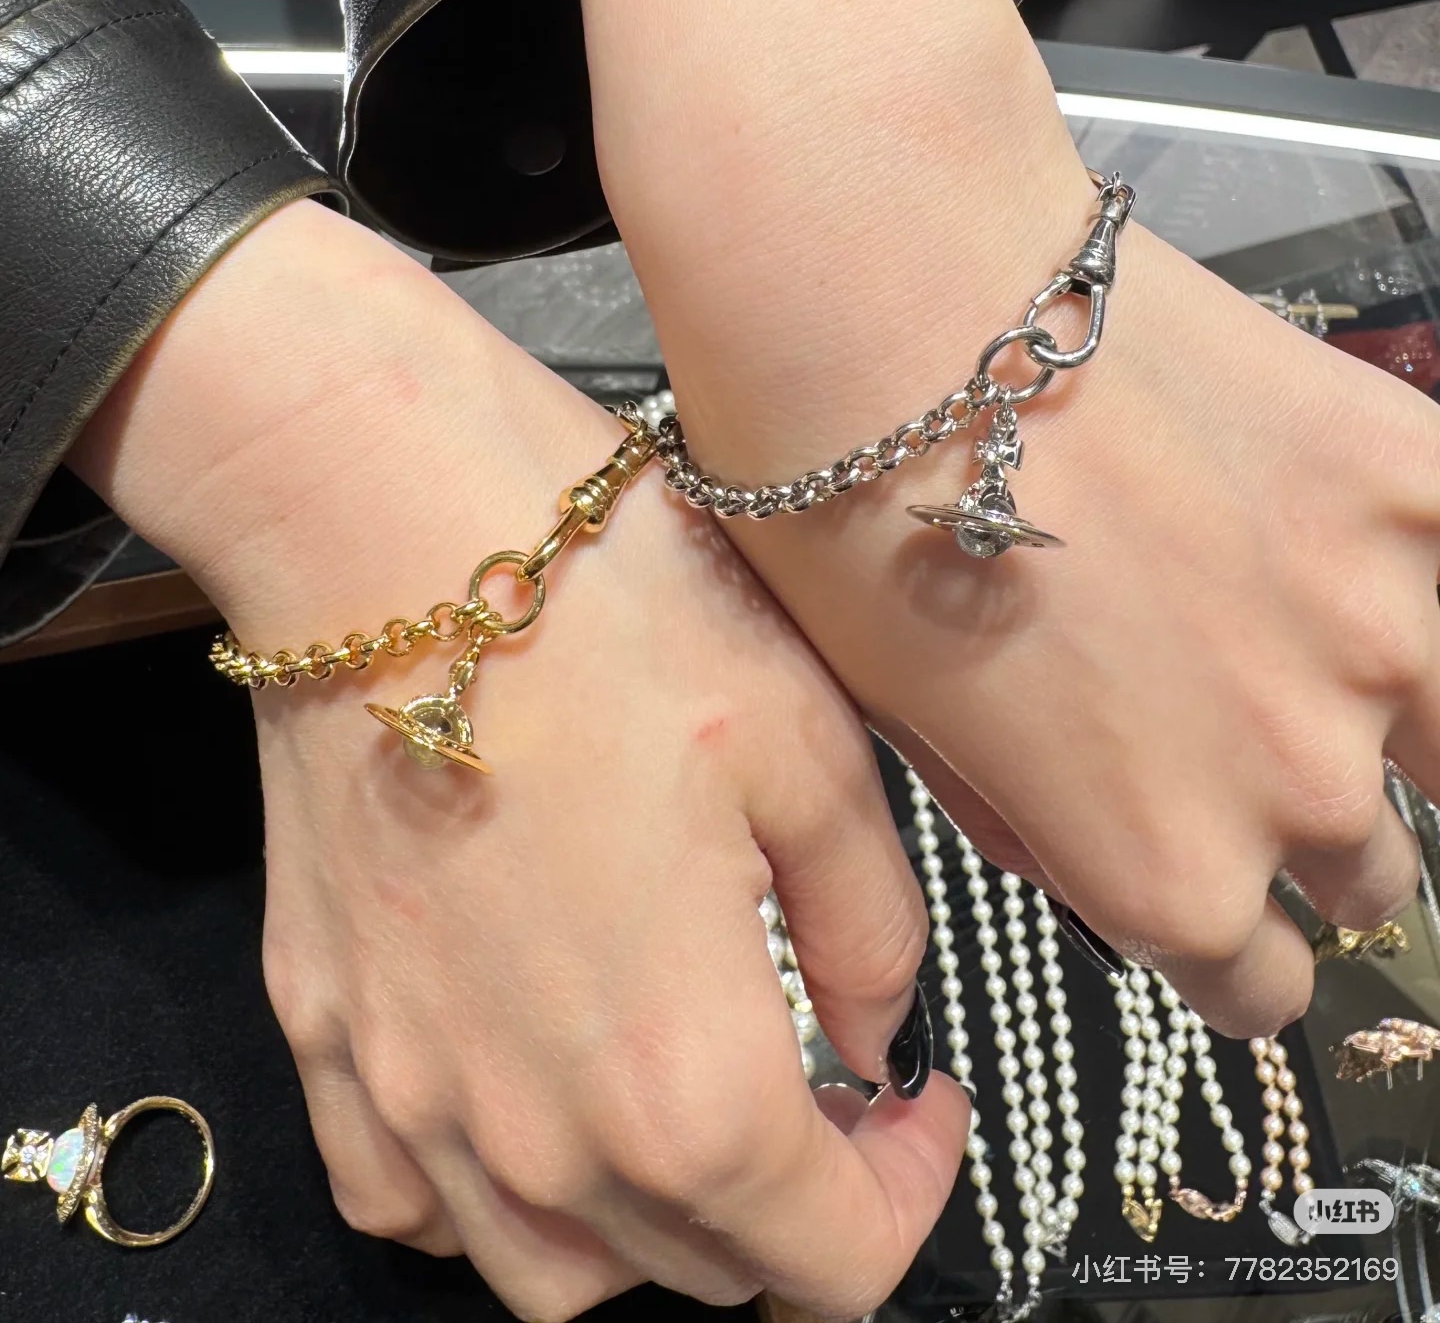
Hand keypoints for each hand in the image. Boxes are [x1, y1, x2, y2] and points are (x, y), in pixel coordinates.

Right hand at [72, 201, 966, 1320]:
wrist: (388, 523)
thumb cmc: (613, 615)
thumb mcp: (813, 748)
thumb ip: (871, 932)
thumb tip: (874, 1043)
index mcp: (687, 1080)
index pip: (836, 1263)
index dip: (909, 1193)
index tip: (921, 1097)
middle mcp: (536, 1133)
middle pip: (702, 1272)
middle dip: (793, 1200)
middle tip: (822, 1074)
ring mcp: (409, 1090)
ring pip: (552, 1272)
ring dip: (650, 1227)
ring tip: (684, 1101)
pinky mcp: (322, 1025)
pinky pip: (401, 1198)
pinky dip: (485, 1198)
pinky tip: (528, 1097)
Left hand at [579, 0, 1437, 1039]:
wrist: (900, 304)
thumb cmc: (857, 505)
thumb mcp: (905, 726)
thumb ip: (1035, 820)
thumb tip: (1088, 846)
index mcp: (1162, 868)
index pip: (1256, 981)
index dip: (1233, 944)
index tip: (1224, 901)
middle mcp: (1296, 781)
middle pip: (1362, 871)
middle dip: (1302, 827)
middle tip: (1236, 729)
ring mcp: (1379, 627)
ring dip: (1391, 717)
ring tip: (1307, 639)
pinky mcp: (1413, 482)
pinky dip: (1418, 573)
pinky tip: (1357, 544)